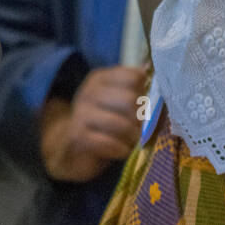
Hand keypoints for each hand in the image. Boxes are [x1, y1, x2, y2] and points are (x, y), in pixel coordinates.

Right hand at [40, 65, 145, 182]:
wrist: (71, 151)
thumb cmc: (103, 125)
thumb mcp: (118, 104)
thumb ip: (137, 92)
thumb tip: (153, 72)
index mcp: (101, 78)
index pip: (133, 76)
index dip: (146, 93)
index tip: (147, 106)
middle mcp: (89, 91)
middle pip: (129, 100)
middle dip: (141, 118)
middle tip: (143, 128)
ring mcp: (81, 113)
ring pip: (121, 123)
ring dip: (133, 137)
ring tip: (133, 141)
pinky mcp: (77, 136)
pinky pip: (108, 143)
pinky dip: (121, 150)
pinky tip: (122, 151)